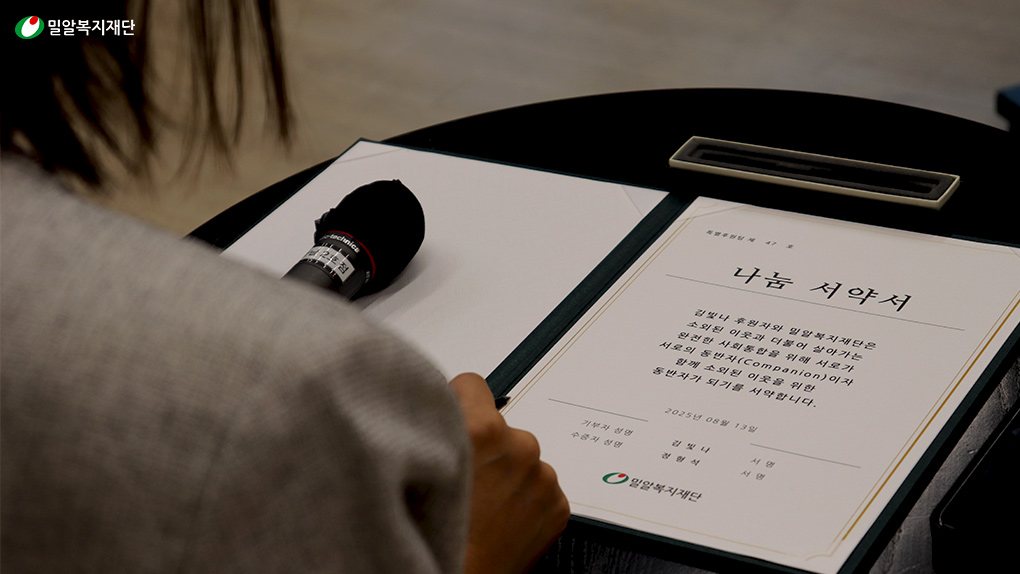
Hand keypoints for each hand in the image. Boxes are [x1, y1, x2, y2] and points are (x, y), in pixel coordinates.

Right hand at [449, 373, 569, 573]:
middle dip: (486, 445)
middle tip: (464, 478)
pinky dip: (524, 499)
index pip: (473, 385)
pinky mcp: (558, 506)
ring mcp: (543, 479)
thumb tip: (437, 405)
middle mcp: (520, 448)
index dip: (457, 404)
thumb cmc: (431, 535)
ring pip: (522, 458)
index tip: (452, 422)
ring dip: (507, 473)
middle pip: (502, 426)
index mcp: (482, 431)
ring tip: (481, 506)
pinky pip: (539, 486)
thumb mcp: (420, 463)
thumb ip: (436, 424)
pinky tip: (500, 519)